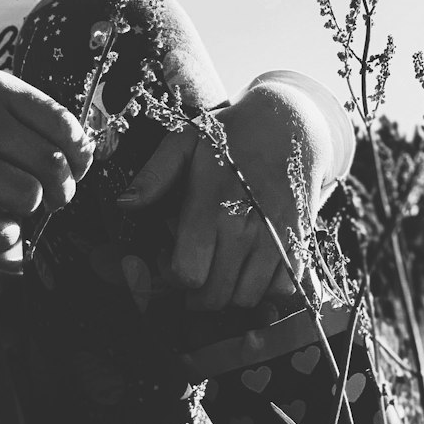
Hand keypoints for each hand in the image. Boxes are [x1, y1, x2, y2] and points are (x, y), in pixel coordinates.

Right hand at [0, 68, 93, 245]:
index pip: (64, 126)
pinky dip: (5, 238)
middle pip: (51, 166)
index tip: (72, 170)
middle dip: (61, 191)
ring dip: (29, 213)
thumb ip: (29, 121)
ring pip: (27, 197)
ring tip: (12, 209)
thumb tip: (88, 155)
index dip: (80, 157)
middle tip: (49, 200)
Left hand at [117, 81, 335, 311]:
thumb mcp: (183, 141)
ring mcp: (276, 239)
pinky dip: (263, 287)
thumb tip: (125, 204)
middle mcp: (245, 228)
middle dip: (195, 292)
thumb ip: (154, 175)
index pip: (187, 273)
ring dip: (228, 292)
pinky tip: (249, 265)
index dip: (170, 274)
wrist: (289, 125)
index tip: (168, 256)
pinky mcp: (298, 243)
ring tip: (219, 265)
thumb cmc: (229, 134)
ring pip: (246, 298)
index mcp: (211, 204)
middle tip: (191, 267)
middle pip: (214, 296)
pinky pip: (280, 289)